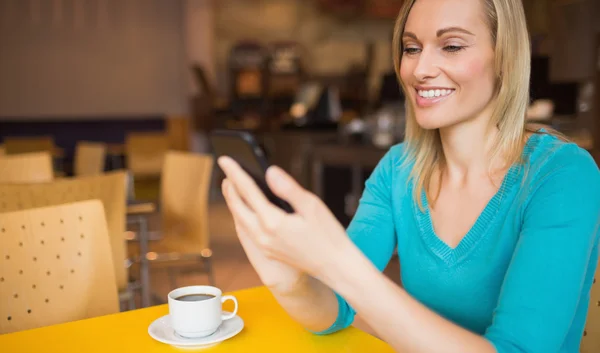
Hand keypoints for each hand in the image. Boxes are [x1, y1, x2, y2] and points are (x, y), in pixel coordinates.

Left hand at [218, 156, 352, 284]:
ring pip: (240, 220)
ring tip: (231, 186)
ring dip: (234, 201)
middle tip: (225, 169)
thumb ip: (288, 188)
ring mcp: (264, 246)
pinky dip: (242, 215)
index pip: (248, 191)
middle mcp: (263, 236)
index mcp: (272, 222)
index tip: (224, 158)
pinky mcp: (269, 252)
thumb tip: (269, 172)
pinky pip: (247, 230)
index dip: (235, 172)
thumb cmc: (328, 235)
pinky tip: (245, 209)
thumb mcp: (311, 205)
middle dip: (230, 187)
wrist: (335, 267)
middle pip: (238, 207)